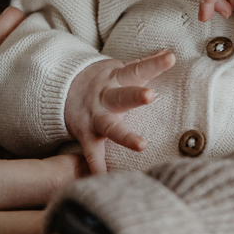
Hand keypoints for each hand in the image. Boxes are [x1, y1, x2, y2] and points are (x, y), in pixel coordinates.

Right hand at [64, 52, 175, 174]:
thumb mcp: (119, 69)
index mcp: (116, 79)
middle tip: (150, 95)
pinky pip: (93, 154)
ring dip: (125, 136)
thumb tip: (169, 54)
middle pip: (122, 96)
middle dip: (136, 96)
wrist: (62, 90)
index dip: (154, 64)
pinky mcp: (87, 135)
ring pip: (110, 127)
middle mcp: (106, 97)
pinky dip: (98, 168)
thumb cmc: (102, 81)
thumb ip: (143, 64)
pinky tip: (105, 179)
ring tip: (142, 145)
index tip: (171, 58)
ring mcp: (96, 117)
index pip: (138, 69)